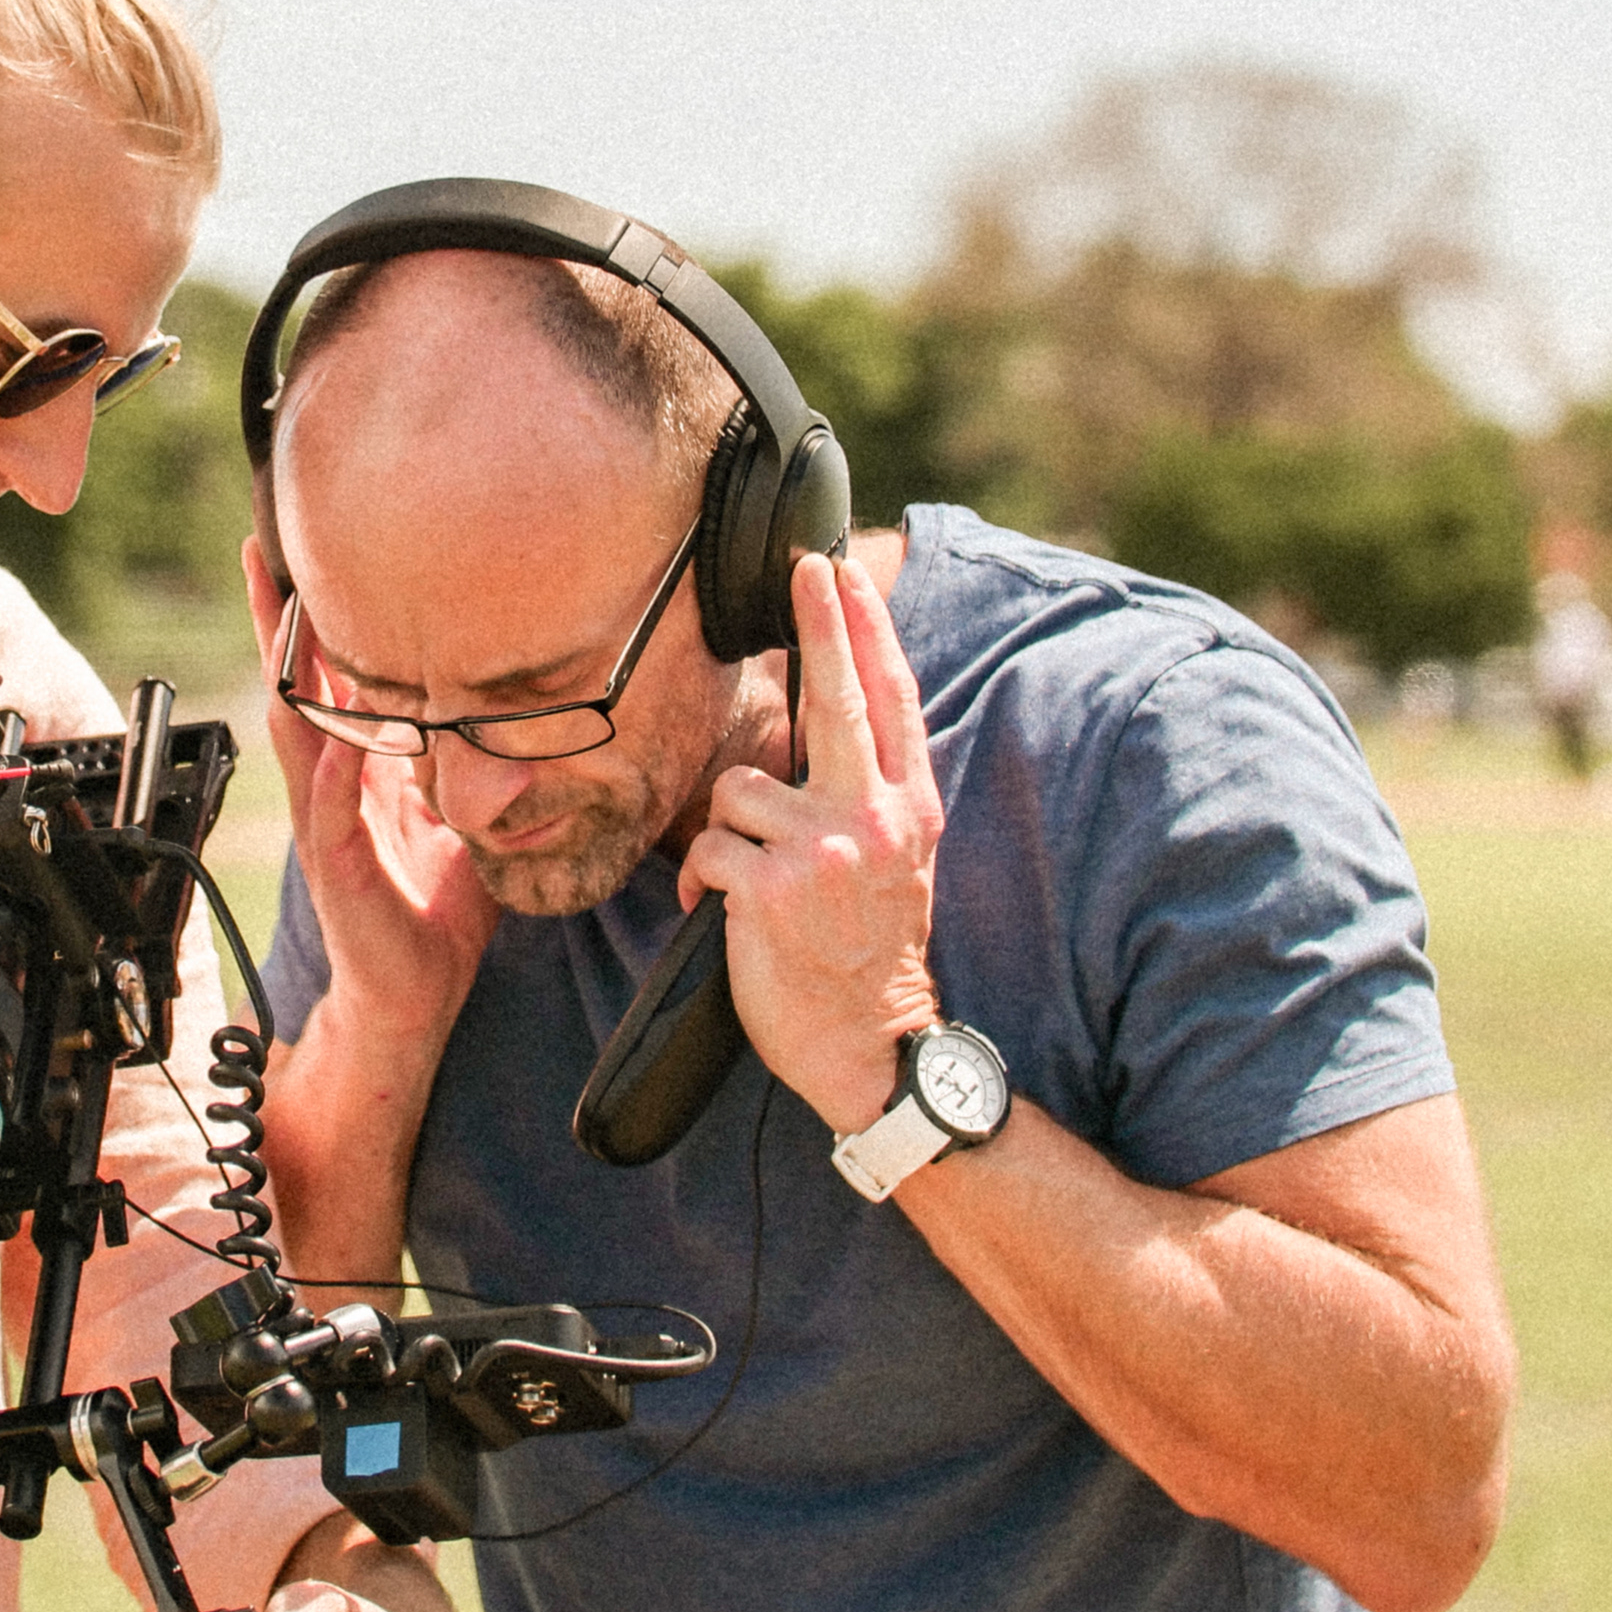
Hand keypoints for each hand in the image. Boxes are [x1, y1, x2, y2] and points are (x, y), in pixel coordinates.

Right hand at [247, 538, 495, 1043]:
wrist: (409, 1001)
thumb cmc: (432, 914)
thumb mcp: (461, 819)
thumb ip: (468, 765)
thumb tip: (513, 712)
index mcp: (358, 771)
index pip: (329, 679)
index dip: (316, 618)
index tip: (309, 552)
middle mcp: (330, 788)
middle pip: (293, 686)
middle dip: (275, 620)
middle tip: (262, 548)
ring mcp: (324, 826)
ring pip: (296, 734)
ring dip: (286, 673)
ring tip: (281, 612)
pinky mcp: (334, 868)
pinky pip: (328, 810)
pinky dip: (332, 771)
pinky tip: (336, 736)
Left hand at [682, 548, 945, 1134]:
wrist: (874, 1043)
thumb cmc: (872, 948)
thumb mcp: (897, 860)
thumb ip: (869, 793)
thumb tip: (830, 724)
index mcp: (908, 807)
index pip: (889, 700)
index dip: (865, 632)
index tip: (839, 576)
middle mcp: (874, 817)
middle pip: (836, 698)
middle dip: (819, 623)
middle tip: (804, 568)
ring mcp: (824, 848)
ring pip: (739, 790)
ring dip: (728, 834)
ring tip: (753, 883)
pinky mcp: (772, 885)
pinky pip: (709, 849)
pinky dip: (703, 880)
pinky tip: (726, 914)